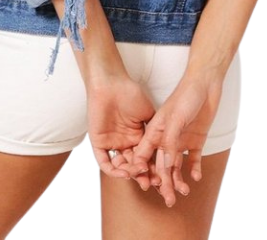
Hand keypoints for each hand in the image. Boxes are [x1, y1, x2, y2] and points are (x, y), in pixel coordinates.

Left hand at [86, 73, 157, 191]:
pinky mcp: (98, 143)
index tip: (163, 175)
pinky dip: (114, 170)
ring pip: (120, 166)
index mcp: (137, 136)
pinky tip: (125, 173)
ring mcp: (111, 143)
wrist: (111, 83)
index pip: (146, 156)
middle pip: (134, 164)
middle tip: (153, 182)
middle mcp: (124, 142)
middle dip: (143, 175)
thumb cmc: (130, 93)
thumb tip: (168, 147)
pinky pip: (104, 162)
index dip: (153, 167)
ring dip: (130, 174)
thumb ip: (156, 130)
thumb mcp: (149, 113)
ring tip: (140, 177)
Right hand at [119, 71, 223, 206]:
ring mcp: (181, 139)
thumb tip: (166, 167)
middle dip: (163, 183)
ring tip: (184, 193)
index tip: (144, 185)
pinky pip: (193, 159)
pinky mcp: (195, 140)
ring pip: (176, 166)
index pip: (144, 154)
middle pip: (161, 165)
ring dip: (178, 180)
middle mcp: (166, 138)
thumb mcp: (175, 119)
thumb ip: (170, 143)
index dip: (142, 170)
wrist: (206, 83)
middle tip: (168, 200)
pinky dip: (194, 169)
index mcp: (155, 131)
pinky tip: (196, 177)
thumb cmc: (186, 96)